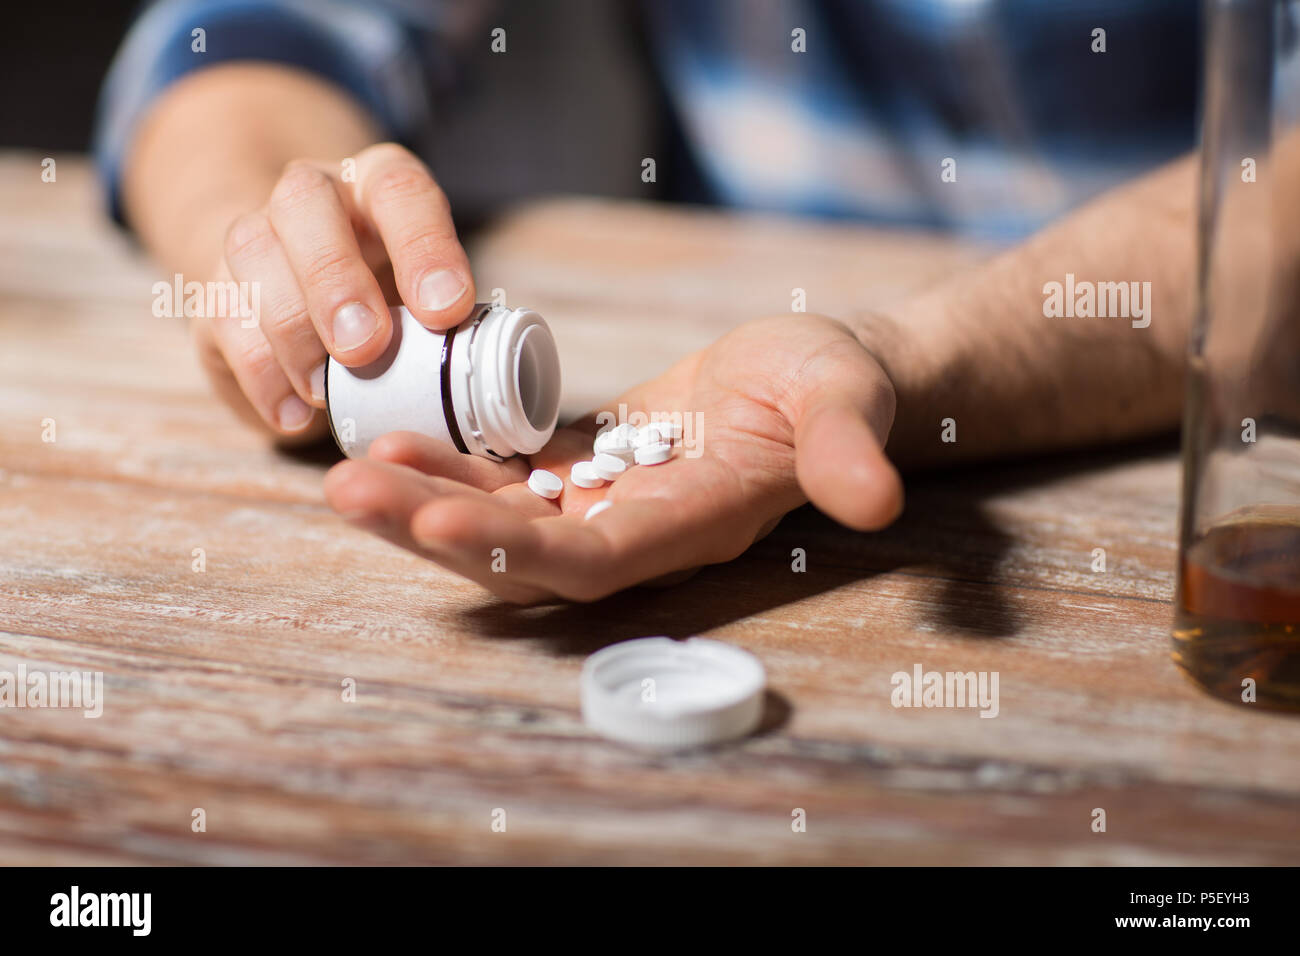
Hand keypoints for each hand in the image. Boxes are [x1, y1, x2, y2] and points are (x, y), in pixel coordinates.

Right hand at [193, 143, 475, 439]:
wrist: (299, 285)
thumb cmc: (390, 297)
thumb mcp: (428, 296)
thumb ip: (444, 321)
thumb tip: (474, 375)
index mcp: (379, 184)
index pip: (402, 191)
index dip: (425, 248)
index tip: (446, 311)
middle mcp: (312, 194)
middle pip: (305, 204)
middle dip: (335, 280)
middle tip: (365, 347)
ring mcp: (255, 232)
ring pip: (251, 253)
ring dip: (292, 330)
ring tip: (327, 392)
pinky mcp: (215, 288)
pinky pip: (224, 319)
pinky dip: (260, 373)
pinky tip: (294, 414)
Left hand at [323, 314, 903, 602]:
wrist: (809, 378)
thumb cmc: (833, 385)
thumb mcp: (846, 401)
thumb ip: (848, 450)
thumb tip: (877, 498)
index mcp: (692, 524)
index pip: (594, 559)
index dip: (515, 551)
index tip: (433, 519)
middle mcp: (636, 530)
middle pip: (520, 554)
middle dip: (432, 527)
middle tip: (346, 490)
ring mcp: (604, 503)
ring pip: (499, 519)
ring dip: (422, 497)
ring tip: (347, 467)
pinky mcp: (584, 467)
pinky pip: (504, 476)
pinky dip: (450, 459)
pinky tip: (391, 433)